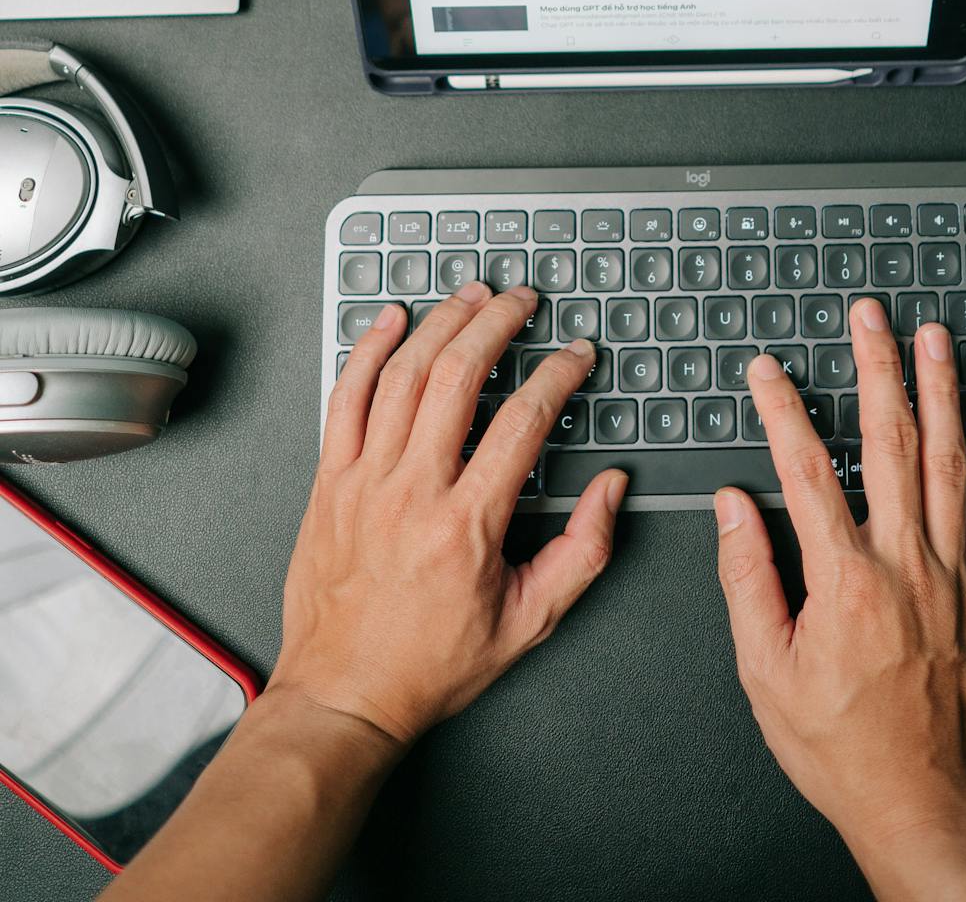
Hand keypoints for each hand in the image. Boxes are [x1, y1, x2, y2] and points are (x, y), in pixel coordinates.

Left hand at [269, 284, 625, 747]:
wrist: (342, 696)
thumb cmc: (429, 665)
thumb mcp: (529, 622)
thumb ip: (581, 552)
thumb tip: (610, 490)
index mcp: (466, 525)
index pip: (522, 421)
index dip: (558, 376)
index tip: (576, 356)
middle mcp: (412, 491)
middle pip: (458, 376)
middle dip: (498, 323)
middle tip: (523, 301)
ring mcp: (364, 481)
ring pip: (403, 375)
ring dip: (441, 323)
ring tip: (471, 296)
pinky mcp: (329, 481)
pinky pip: (345, 398)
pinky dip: (368, 351)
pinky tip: (391, 321)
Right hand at [715, 306, 965, 901]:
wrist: (924, 802)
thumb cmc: (843, 748)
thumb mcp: (767, 673)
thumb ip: (748, 580)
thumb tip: (736, 508)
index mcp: (844, 582)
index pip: (807, 471)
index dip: (783, 411)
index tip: (768, 370)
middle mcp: (905, 565)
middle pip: (889, 442)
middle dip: (877, 368)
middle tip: (870, 316)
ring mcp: (953, 575)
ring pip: (948, 461)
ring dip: (941, 390)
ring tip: (935, 337)